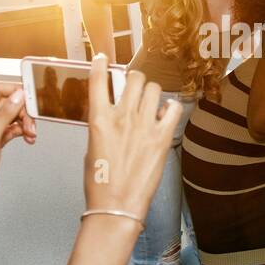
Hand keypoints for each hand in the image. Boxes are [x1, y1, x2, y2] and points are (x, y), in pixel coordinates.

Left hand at [0, 80, 35, 223]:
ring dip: (25, 123)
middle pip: (7, 103)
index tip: (31, 96)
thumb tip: (18, 95)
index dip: (15, 90)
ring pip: (12, 117)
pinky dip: (22, 132)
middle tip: (33, 123)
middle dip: (23, 111)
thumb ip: (5, 115)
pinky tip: (28, 139)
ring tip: (32, 135)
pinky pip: (12, 129)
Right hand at [84, 54, 182, 221]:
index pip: (99, 80)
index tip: (103, 58)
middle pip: (134, 78)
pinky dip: (170, 108)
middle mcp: (122, 117)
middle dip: (134, 80)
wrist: (116, 206)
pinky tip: (164, 115)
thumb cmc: (100, 182)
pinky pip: (173, 108)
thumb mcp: (91, 147)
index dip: (100, 64)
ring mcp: (144, 126)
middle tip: (134, 88)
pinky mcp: (161, 138)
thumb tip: (112, 114)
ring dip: (152, 93)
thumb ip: (102, 125)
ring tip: (150, 104)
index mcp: (99, 119)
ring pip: (153, 88)